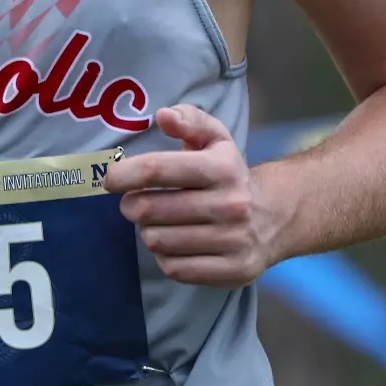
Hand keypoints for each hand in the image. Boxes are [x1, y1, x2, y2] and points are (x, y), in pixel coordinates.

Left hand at [104, 105, 278, 286]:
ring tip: (158, 222)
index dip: (124, 174)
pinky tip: (175, 244)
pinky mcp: (233, 270)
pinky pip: (174, 268)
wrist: (275, 217)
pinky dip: (165, 256)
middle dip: (131, 205)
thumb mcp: (215, 139)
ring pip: (158, 241)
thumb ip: (189, 120)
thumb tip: (164, 115)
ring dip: (148, 231)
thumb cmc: (229, 174)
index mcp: (223, 168)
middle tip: (134, 203)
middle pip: (150, 210)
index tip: (111, 179)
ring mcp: (234, 241)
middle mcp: (232, 204)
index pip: (157, 169)